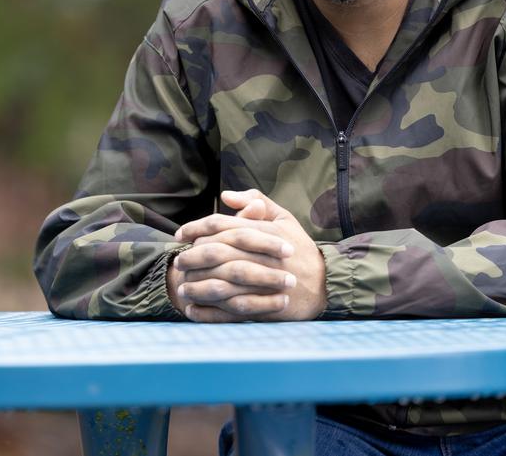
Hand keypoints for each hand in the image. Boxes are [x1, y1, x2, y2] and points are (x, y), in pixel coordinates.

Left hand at [168, 189, 325, 321]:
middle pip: (217, 253)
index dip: (196, 228)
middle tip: (178, 261)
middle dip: (192, 257)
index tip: (180, 234)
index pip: (222, 225)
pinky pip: (231, 309)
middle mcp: (262, 255)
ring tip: (182, 287)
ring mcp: (263, 282)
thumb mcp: (284, 218)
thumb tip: (227, 195)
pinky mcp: (264, 306)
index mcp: (264, 231)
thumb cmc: (300, 248)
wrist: (326, 283)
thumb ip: (257, 201)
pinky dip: (209, 311)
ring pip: (221, 282)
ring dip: (197, 285)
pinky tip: (194, 309)